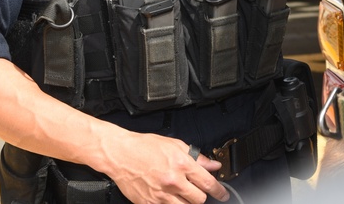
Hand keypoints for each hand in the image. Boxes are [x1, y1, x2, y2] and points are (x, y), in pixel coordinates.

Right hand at [104, 132, 229, 203]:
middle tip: (197, 190)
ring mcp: (160, 195)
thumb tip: (213, 165)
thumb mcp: (175, 145)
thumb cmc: (144, 147)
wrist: (120, 154)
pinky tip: (170, 198)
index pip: (208, 183)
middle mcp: (173, 181)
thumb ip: (197, 157)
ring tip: (182, 193)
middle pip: (199, 199)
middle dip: (201, 195)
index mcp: (181, 164)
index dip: (219, 191)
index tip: (223, 194)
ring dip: (187, 202)